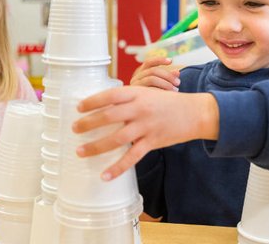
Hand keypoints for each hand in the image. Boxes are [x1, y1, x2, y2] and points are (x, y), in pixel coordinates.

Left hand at [74, 86, 218, 180]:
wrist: (194, 113)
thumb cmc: (166, 103)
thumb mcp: (147, 94)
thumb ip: (128, 99)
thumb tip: (102, 107)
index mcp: (137, 93)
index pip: (110, 95)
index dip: (92, 101)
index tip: (78, 108)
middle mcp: (140, 108)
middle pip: (109, 116)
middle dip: (88, 123)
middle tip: (74, 129)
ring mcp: (146, 126)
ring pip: (117, 138)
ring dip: (96, 146)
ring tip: (80, 152)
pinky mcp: (153, 142)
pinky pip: (132, 157)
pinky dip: (117, 167)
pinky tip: (105, 175)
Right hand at [130, 57, 179, 90]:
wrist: (143, 108)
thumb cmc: (156, 95)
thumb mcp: (162, 83)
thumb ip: (169, 77)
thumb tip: (177, 72)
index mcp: (141, 73)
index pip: (149, 62)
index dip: (159, 60)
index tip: (171, 61)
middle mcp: (136, 78)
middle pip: (153, 71)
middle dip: (167, 75)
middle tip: (178, 82)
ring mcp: (135, 86)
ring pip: (151, 79)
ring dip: (166, 83)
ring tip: (176, 90)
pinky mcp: (137, 94)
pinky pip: (149, 90)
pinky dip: (160, 91)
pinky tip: (168, 95)